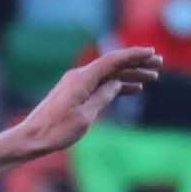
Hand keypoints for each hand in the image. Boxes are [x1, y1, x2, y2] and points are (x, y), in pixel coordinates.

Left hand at [6, 46, 159, 158]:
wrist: (31, 138)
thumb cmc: (56, 130)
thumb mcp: (85, 116)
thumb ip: (103, 97)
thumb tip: (116, 84)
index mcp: (82, 79)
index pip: (113, 61)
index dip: (134, 55)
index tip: (151, 53)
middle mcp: (79, 76)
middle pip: (113, 65)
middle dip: (137, 64)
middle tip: (158, 65)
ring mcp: (77, 84)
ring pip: (108, 75)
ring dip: (129, 76)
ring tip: (151, 78)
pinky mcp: (75, 93)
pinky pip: (100, 85)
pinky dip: (116, 86)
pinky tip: (132, 90)